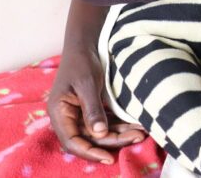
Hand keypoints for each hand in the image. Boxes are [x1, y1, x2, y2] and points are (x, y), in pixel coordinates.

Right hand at [47, 45, 145, 163]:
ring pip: (98, 132)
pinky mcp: (90, 109)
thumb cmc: (82, 60)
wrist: (85, 42)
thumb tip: (99, 133)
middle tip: (137, 137)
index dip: (90, 152)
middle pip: (88, 138)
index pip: (72, 141)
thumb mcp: (87, 83)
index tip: (109, 157)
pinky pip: (104, 123)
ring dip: (118, 134)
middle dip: (112, 141)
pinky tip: (135, 125)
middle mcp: (68, 117)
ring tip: (141, 132)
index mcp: (60, 112)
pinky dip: (118, 125)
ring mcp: (79, 113)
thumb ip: (92, 108)